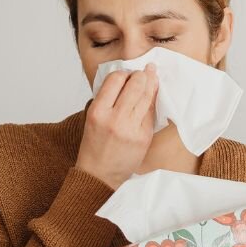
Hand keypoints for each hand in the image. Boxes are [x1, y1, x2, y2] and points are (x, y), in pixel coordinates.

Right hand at [75, 63, 157, 189]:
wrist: (99, 175)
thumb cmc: (94, 146)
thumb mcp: (92, 118)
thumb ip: (107, 99)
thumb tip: (125, 79)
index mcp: (98, 111)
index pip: (115, 79)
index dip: (124, 73)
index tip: (127, 73)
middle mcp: (115, 119)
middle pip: (135, 85)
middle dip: (142, 75)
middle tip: (145, 71)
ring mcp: (131, 129)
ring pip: (146, 97)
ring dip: (151, 83)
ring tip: (152, 75)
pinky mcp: (144, 137)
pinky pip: (151, 113)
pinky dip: (152, 101)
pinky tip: (152, 95)